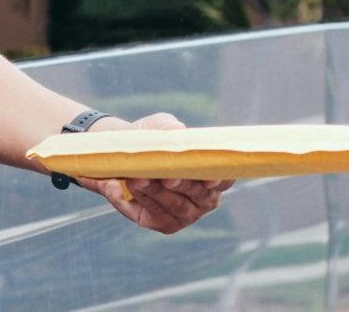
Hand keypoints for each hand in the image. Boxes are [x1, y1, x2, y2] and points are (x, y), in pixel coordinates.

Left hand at [79, 113, 232, 234]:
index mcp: (212, 175)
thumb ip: (169, 127)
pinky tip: (127, 186)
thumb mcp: (160, 127)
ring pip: (174, 206)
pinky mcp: (161, 222)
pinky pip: (153, 213)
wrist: (124, 152)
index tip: (209, 178)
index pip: (224, 179)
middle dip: (182, 185)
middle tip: (167, 176)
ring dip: (156, 192)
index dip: (219, 180)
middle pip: (198, 195)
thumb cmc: (153, 139)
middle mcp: (204, 199)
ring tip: (138, 179)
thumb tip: (175, 129)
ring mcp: (184, 215)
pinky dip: (140, 199)